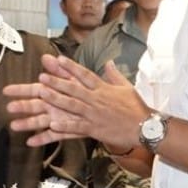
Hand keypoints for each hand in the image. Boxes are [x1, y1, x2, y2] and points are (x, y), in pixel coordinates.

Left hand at [4, 54, 147, 148]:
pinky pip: (77, 127)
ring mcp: (94, 114)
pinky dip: (65, 125)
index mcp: (103, 88)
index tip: (59, 59)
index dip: (71, 67)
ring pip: (72, 105)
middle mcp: (96, 99)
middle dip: (56, 81)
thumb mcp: (126, 87)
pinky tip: (52, 124)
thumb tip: (109, 62)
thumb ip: (114, 74)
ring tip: (41, 94)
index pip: (84, 74)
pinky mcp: (95, 129)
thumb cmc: (136, 107)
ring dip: (56, 99)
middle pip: (73, 88)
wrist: (145, 127)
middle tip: (41, 76)